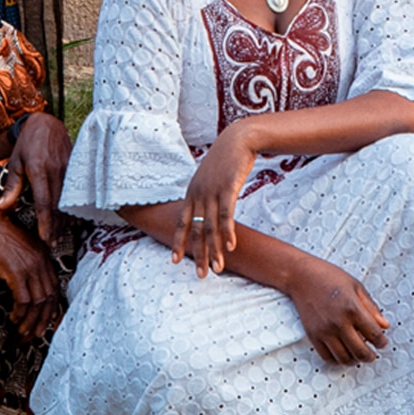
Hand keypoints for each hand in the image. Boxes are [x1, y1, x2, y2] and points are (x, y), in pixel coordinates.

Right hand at [0, 176, 61, 335]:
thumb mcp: (20, 253)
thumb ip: (29, 268)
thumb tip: (30, 294)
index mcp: (45, 256)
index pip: (55, 288)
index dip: (51, 309)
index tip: (44, 324)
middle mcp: (42, 261)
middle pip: (50, 298)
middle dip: (43, 320)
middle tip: (34, 336)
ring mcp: (31, 266)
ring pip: (38, 302)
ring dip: (30, 321)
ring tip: (22, 333)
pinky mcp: (17, 272)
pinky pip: (23, 299)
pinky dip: (20, 313)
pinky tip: (13, 319)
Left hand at [4, 112, 71, 243]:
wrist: (46, 123)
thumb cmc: (27, 144)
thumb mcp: (15, 163)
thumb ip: (12, 186)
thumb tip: (2, 208)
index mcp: (39, 170)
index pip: (44, 202)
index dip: (46, 222)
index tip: (45, 238)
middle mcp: (56, 170)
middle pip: (58, 205)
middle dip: (56, 227)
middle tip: (52, 245)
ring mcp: (68, 168)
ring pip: (68, 200)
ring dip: (65, 220)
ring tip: (60, 237)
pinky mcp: (75, 167)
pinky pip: (74, 191)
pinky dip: (72, 207)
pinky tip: (71, 219)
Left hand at [173, 119, 259, 274]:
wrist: (238, 139)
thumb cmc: (226, 159)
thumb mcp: (209, 176)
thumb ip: (203, 192)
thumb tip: (203, 207)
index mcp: (191, 193)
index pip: (181, 223)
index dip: (178, 242)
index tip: (174, 261)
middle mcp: (198, 195)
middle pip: (196, 230)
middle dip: (198, 254)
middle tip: (200, 275)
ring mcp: (212, 192)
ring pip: (211, 227)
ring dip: (214, 250)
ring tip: (218, 269)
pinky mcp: (228, 188)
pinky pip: (227, 215)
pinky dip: (228, 232)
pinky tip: (231, 246)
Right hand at [285, 260, 390, 364]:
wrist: (303, 277)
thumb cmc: (330, 277)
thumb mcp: (357, 287)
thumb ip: (372, 308)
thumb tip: (384, 325)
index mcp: (352, 308)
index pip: (373, 333)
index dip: (381, 342)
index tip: (383, 343)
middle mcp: (338, 323)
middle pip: (359, 351)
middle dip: (370, 356)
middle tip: (373, 355)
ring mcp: (324, 332)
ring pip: (343, 358)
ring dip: (354, 361)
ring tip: (359, 357)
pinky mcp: (313, 336)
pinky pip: (327, 357)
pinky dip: (337, 361)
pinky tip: (344, 355)